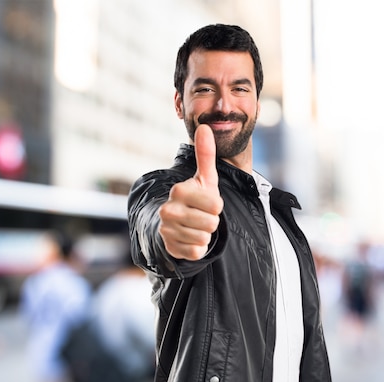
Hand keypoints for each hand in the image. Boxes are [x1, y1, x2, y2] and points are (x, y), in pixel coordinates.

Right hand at [158, 124, 223, 259]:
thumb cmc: (196, 198)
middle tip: (201, 216)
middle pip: (211, 223)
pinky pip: (197, 252)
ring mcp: (167, 230)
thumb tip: (206, 127)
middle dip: (211, 221)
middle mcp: (169, 210)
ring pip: (204, 238)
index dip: (216, 205)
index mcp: (179, 191)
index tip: (206, 202)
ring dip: (204, 234)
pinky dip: (198, 248)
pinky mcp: (170, 247)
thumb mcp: (204, 178)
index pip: (216, 205)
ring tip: (196, 226)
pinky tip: (190, 239)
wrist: (177, 223)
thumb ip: (206, 154)